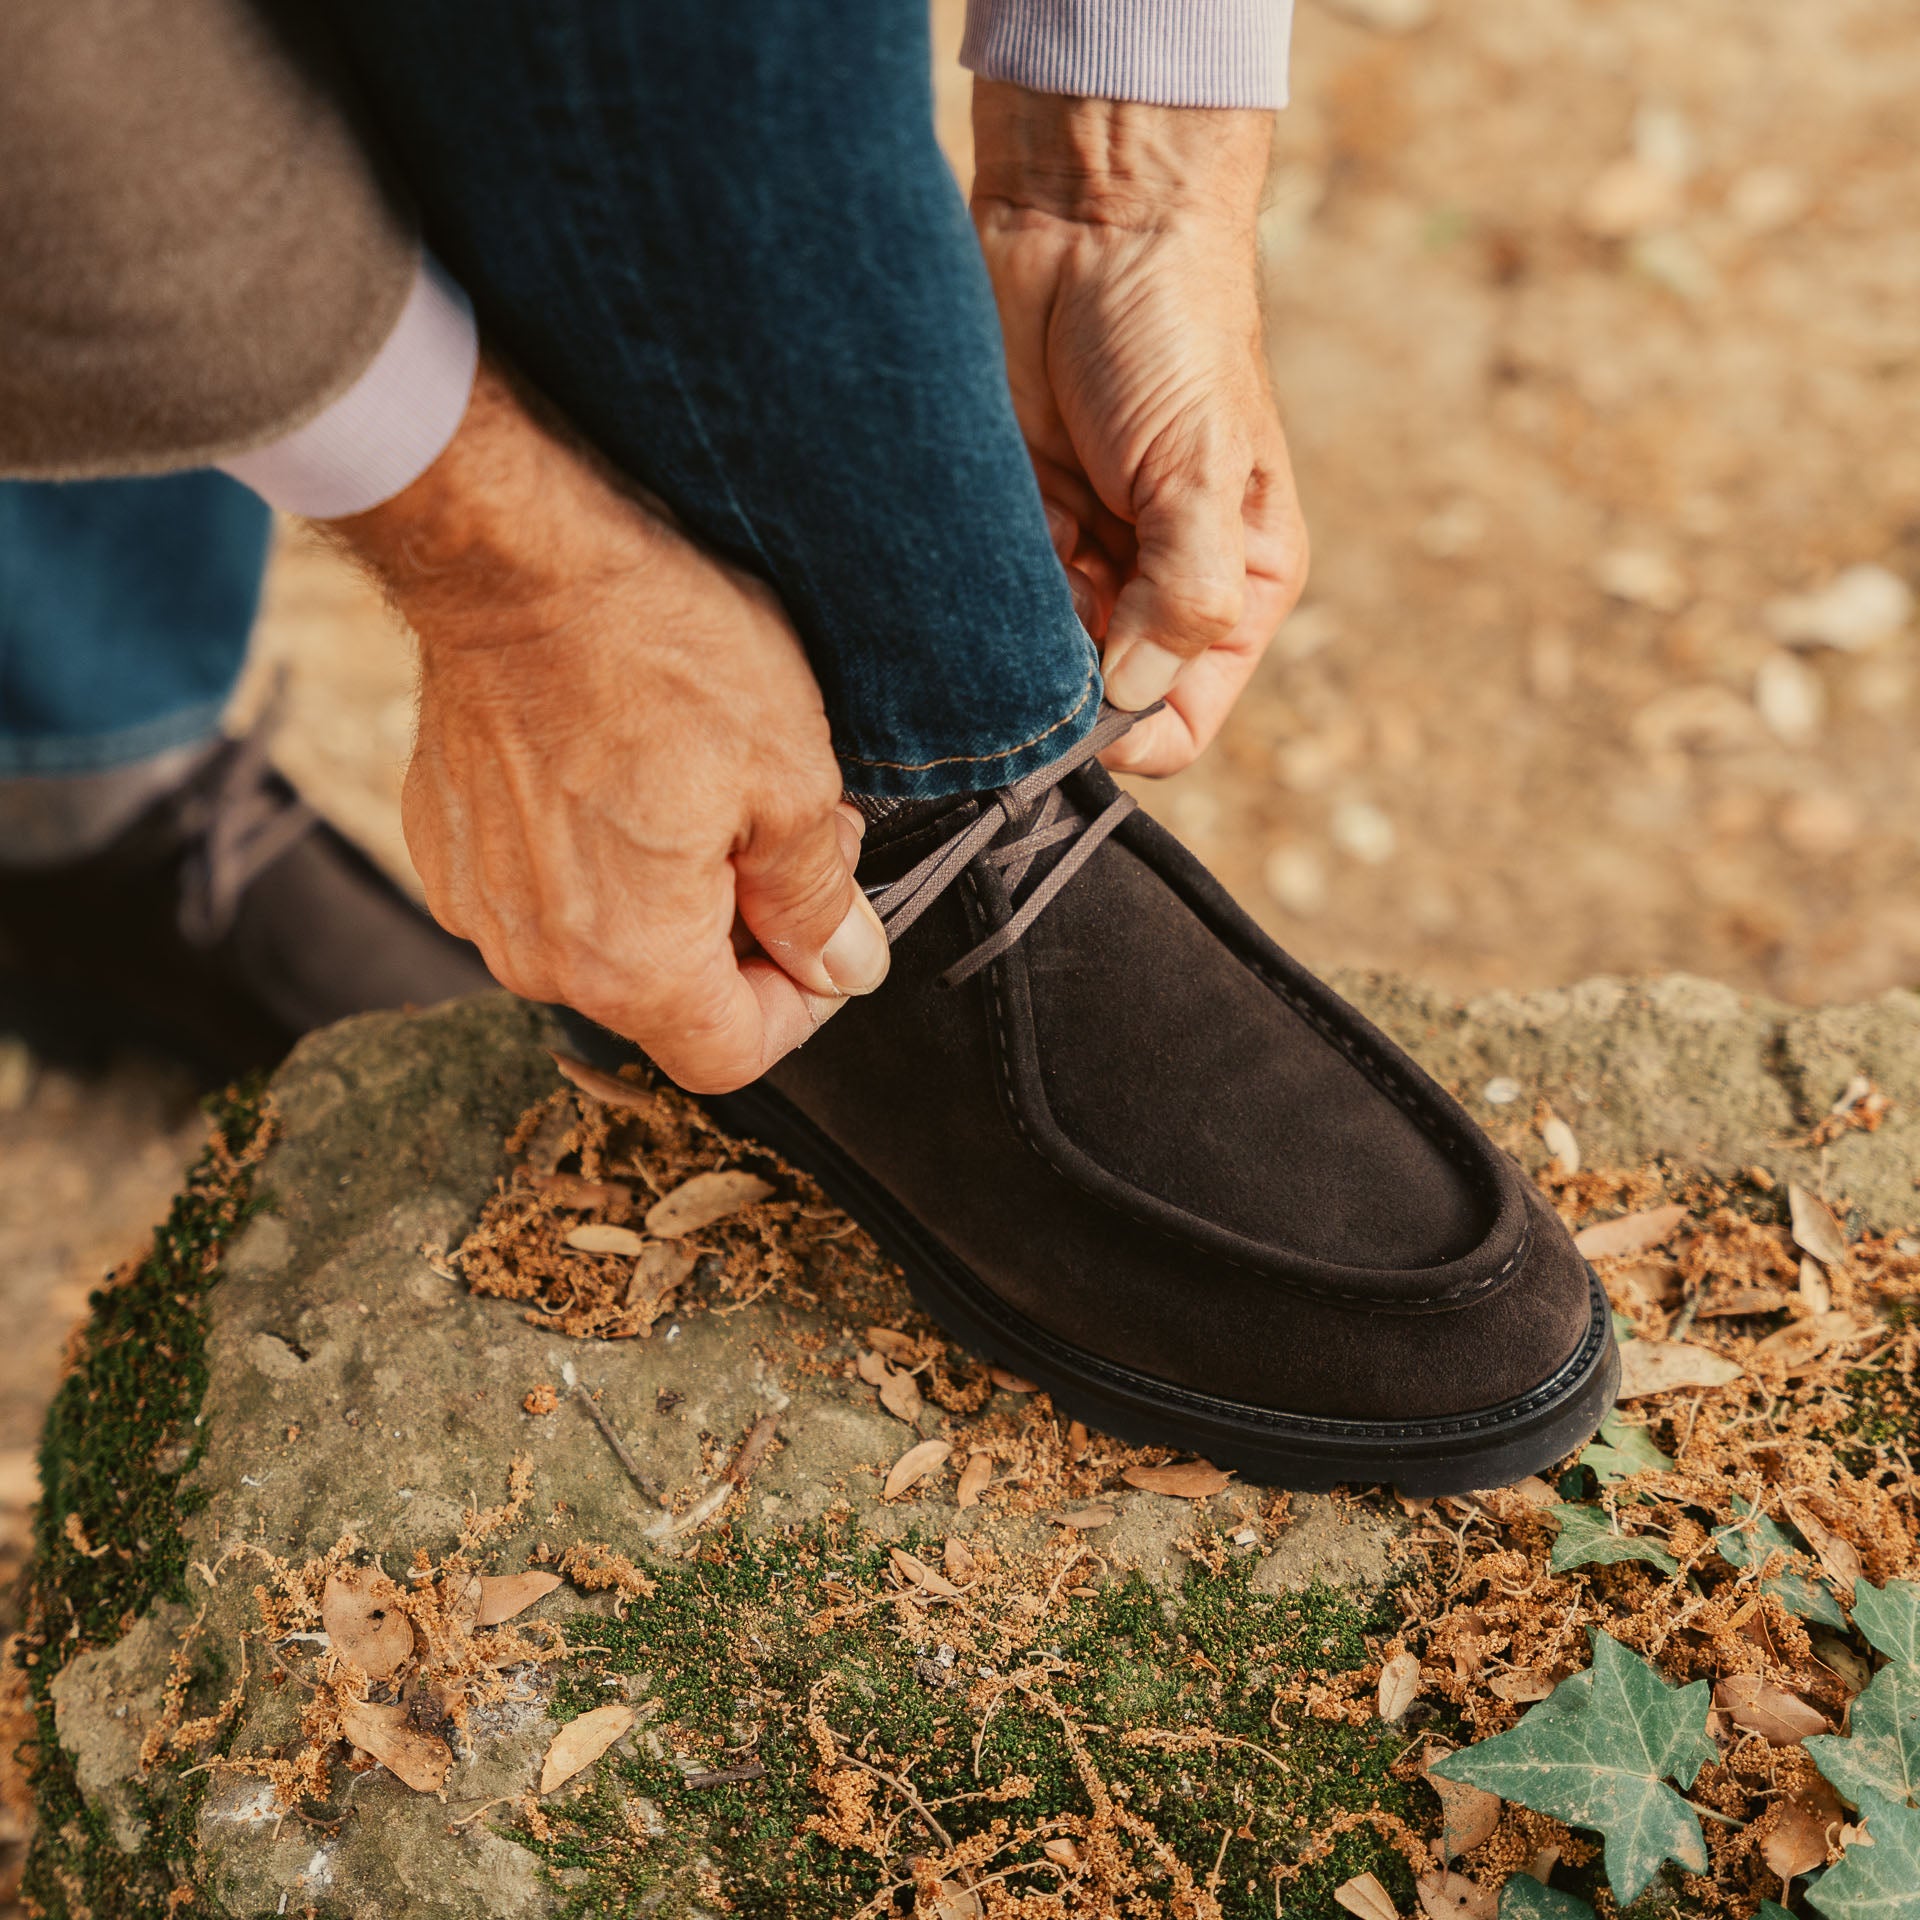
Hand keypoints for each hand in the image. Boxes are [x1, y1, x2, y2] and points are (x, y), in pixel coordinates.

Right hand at [328, 358, 887, 1093]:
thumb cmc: (655, 657)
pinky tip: (632, 773)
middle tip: (790, 834)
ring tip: (714, 790)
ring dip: (674, 894)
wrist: (514, 559)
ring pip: (609, 942)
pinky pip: (546, 890)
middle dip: (745, 934)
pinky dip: (601, 859)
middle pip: (669, 1000)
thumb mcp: (789, 781)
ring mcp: (481, 905)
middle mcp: (538, 959)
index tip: (827, 938)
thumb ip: (817, 903)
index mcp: (631, 966)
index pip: (731, 1055)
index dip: (799, 1008)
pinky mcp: (445, 847)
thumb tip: (844, 968)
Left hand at [971, 82, 1308, 775]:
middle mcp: (1155, 592)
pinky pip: (983, 603)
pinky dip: (968, 595)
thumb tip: (1128, 696)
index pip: (1177, 724)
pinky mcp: (1017, 524)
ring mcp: (1081, 561)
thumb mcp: (1200, 469)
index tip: (1075, 701)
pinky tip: (970, 544)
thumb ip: (1185, 594)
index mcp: (1234, 592)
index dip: (1126, 734)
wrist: (1091, 213)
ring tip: (1005, 559)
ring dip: (1004, 638)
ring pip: (1030, 661)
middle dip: (1054, 685)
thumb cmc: (1174, 330)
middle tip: (1024, 617)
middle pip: (1093, 703)